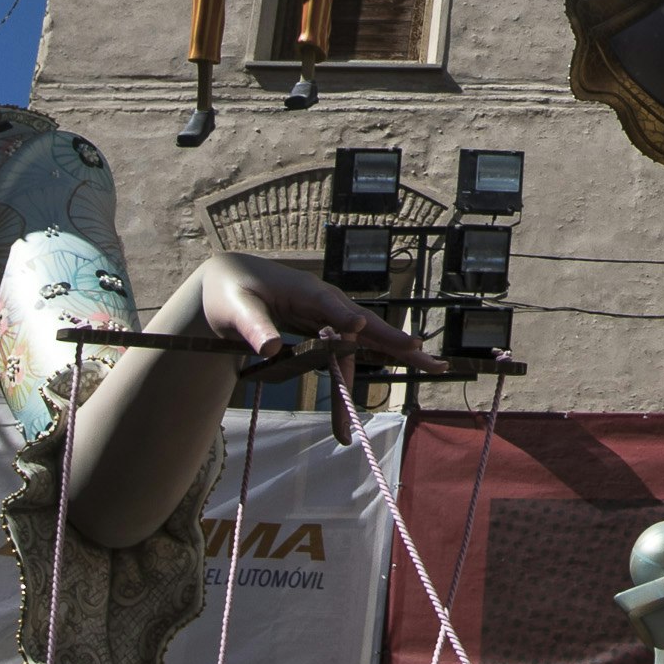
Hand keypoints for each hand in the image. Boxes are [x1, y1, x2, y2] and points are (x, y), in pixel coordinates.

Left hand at [173, 250, 436, 368]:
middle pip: (366, 327)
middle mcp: (328, 305)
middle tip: (430, 361)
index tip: (360, 328)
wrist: (231, 286)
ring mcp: (331, 319)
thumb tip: (270, 348)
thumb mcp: (236, 309)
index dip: (344, 318)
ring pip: (365, 345)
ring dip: (395, 358)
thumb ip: (253, 327)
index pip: (330, 306)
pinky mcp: (327, 333)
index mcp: (307, 292)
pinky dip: (370, 367)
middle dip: (397, 344)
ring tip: (432, 370)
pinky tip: (392, 378)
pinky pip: (351, 354)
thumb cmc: (232, 294)